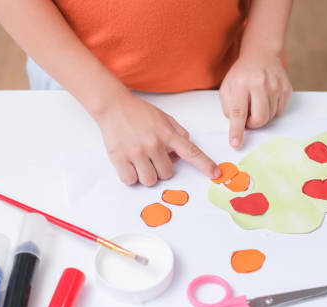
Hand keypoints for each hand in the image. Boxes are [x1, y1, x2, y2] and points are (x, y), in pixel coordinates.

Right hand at [95, 92, 220, 185]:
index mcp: (167, 134)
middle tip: (152, 157)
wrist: (112, 105)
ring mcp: (136, 152)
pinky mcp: (119, 158)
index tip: (214, 173)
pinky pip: (131, 180)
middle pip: (167, 174)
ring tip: (139, 161)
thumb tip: (187, 146)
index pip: (191, 152)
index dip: (204, 164)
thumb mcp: (163, 118)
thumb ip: (177, 132)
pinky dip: (131, 176)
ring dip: (146, 175)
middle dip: (161, 169)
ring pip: (150, 180)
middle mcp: (153, 144)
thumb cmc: (138, 112)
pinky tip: (129, 164)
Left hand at [219, 51, 291, 147]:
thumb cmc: (242, 74)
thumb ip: (228, 108)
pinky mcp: (286, 88)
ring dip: (262, 116)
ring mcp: (276, 85)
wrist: (261, 55)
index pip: (238, 112)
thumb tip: (237, 125)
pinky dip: (271, 110)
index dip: (237, 130)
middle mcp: (260, 83)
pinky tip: (266, 98)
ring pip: (270, 116)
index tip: (236, 144)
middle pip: (260, 119)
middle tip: (248, 118)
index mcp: (241, 83)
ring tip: (256, 102)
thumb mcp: (227, 88)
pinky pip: (279, 111)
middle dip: (253, 124)